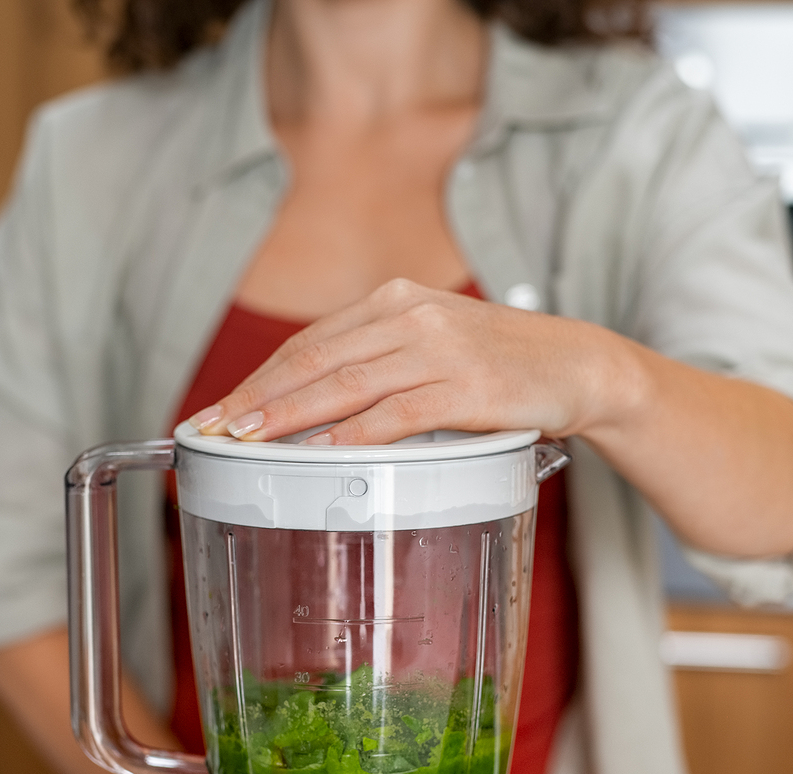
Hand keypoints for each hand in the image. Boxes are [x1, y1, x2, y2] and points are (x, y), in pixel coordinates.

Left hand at [188, 278, 638, 445]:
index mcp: (393, 302)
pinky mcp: (466, 387)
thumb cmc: (500, 368)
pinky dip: (356, 435)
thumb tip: (310, 420)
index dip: (257, 380)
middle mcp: (409, 315)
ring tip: (247, 441)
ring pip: (345, 383)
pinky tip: (323, 453)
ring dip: (290, 415)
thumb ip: (377, 370)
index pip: (308, 343)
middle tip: (212, 430)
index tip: (215, 414)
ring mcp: (438, 349)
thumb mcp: (431, 350)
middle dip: (257, 399)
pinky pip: (397, 413)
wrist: (580, 365)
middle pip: (314, 360)